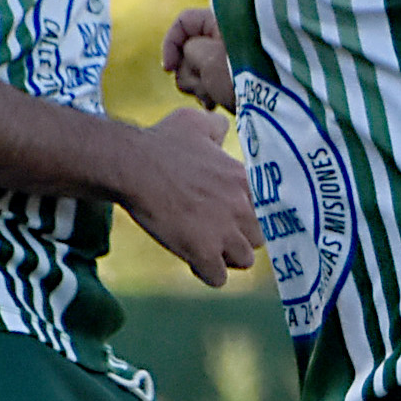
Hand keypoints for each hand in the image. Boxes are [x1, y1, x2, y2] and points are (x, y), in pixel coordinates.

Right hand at [117, 105, 258, 287]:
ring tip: (204, 248)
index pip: (267, 209)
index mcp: (243, 180)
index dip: (247, 215)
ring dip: (225, 258)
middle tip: (215, 233)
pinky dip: (206, 273)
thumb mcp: (194, 122)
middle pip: (259, 238)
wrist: (133, 166)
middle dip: (240, 238)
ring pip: (244, 261)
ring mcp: (225, 231)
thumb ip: (217, 127)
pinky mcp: (203, 252)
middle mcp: (241, 206)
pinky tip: (192, 260)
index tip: (230, 216)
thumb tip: (223, 127)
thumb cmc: (161, 142)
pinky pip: (218, 278)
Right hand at [162, 8, 236, 109]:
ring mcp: (231, 58)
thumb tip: (187, 59)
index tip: (168, 69)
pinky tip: (214, 106)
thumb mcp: (206, 57)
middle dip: (186, 71)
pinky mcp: (236, 77)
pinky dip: (208, 93)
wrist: (276, 103)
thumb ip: (186, 50)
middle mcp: (226, 36)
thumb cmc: (241, 75)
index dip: (170, 44)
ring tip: (211, 99)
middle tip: (198, 86)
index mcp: (222, 22)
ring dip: (197, 86)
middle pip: (188, 49)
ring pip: (198, 69)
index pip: (184, 22)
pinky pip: (211, 83)